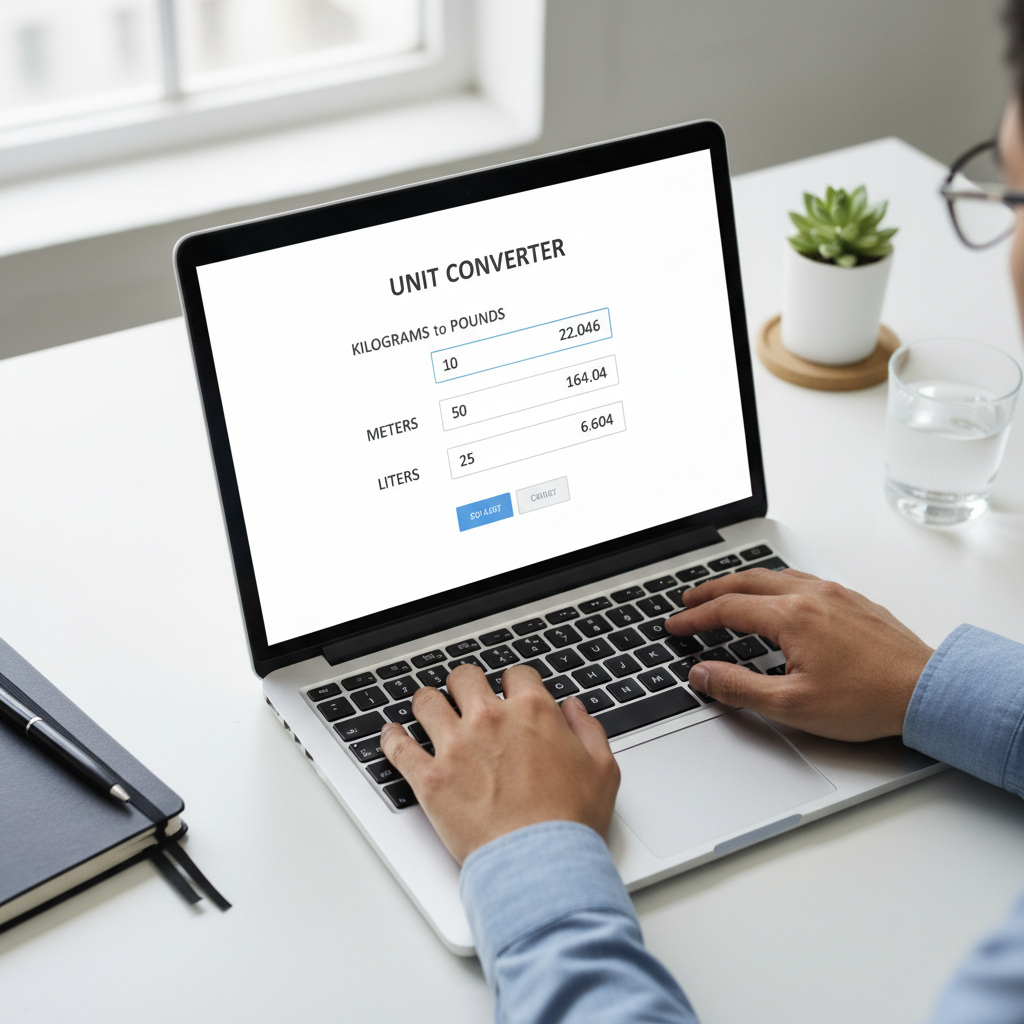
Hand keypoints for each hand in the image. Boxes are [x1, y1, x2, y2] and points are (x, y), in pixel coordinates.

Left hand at [379, 663, 619, 862]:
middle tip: (465, 698)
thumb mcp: (602, 769)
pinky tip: (392, 736)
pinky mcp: (430, 778)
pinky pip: (397, 746)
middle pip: (465, 678)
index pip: (516, 674)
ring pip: (426, 702)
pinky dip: (391, 738)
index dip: (513, 684)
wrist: (540, 864)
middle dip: (465, 686)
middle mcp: (490, 719)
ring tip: (428, 712)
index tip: (509, 695)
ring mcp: (456, 746)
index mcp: (532, 712)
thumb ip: (587, 729)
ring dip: (428, 705)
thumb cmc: (570, 822)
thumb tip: (573, 708)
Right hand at [665, 569, 933, 740]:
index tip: (676, 626)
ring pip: (776, 576)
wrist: (928, 692)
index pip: (728, 610)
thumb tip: (703, 674)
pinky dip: (775, 582)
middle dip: (712, 591)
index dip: (695, 619)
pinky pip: (803, 579)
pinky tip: (777, 593)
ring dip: (743, 582)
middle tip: (689, 601)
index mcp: (791, 617)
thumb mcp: (792, 705)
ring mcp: (835, 594)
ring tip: (726, 592)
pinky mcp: (854, 601)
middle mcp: (811, 596)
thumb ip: (739, 688)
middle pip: (747, 581)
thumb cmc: (868, 700)